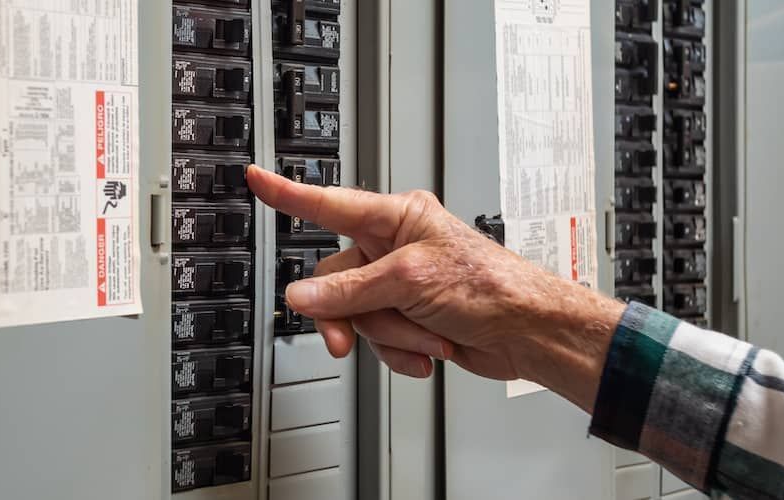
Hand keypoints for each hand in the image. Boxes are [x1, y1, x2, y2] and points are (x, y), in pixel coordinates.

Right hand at [246, 165, 623, 411]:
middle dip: (353, 314)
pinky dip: (400, 350)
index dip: (288, 193)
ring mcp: (400, 283)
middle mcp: (394, 246)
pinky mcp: (408, 315)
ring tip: (426, 336)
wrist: (527, 333)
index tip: (257, 177)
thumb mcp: (409, 282)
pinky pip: (377, 337)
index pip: (328, 203)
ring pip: (357, 315)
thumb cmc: (490, 287)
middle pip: (336, 281)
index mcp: (396, 217)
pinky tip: (427, 350)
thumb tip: (303, 296)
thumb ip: (349, 290)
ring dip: (389, 336)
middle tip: (348, 337)